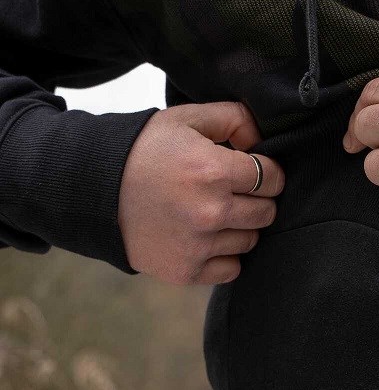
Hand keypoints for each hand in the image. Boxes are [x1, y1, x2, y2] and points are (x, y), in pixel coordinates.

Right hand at [118, 102, 284, 284]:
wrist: (94, 189)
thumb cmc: (143, 152)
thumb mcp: (184, 120)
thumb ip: (232, 118)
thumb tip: (263, 137)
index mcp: (213, 170)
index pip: (272, 178)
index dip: (267, 172)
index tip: (253, 172)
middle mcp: (211, 211)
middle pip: (266, 212)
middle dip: (257, 200)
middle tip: (233, 193)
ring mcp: (200, 245)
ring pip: (250, 241)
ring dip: (239, 228)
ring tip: (212, 213)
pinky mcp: (188, 270)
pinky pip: (232, 269)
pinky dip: (224, 256)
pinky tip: (205, 238)